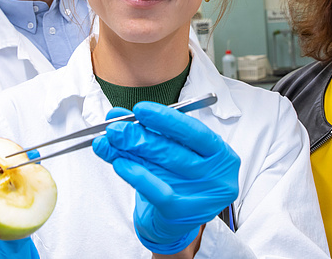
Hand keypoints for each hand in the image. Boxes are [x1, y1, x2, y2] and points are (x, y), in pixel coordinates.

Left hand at [93, 102, 239, 254]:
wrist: (178, 221)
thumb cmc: (181, 180)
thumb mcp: (175, 152)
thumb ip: (153, 133)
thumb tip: (120, 116)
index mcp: (221, 155)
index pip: (195, 132)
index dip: (166, 119)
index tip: (140, 110)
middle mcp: (216, 176)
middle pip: (173, 150)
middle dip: (140, 135)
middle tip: (116, 126)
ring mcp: (202, 197)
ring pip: (161, 168)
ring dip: (131, 151)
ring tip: (110, 140)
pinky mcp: (182, 213)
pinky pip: (156, 192)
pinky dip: (136, 175)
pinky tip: (120, 163)